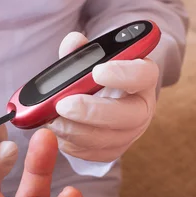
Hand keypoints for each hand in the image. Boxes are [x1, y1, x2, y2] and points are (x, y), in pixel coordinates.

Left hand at [47, 32, 158, 161]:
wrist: (104, 99)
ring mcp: (130, 133)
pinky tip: (57, 132)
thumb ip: (81, 51)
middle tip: (63, 104)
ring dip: (76, 130)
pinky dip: (72, 144)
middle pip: (127, 116)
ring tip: (52, 120)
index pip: (143, 75)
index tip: (97, 71)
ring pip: (107, 139)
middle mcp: (142, 108)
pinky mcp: (114, 150)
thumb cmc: (98, 75)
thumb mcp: (92, 59)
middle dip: (92, 112)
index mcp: (143, 77)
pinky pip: (94, 154)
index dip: (122, 74)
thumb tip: (73, 42)